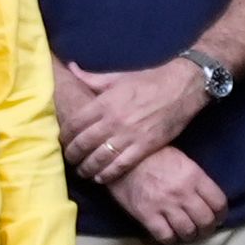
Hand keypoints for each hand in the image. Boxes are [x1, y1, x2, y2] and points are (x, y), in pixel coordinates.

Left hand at [61, 57, 210, 184]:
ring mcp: (129, 136)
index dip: (65, 136)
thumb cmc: (148, 81)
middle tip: (70, 160)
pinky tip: (100, 177)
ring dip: (87, 168)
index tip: (63, 142)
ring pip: (99, 158)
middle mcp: (113, 121)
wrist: (181, 87)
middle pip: (83, 144)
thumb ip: (92, 78)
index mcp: (104, 102)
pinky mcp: (144, 147)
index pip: (74, 124)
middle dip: (73, 155)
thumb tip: (70, 68)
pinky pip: (120, 166)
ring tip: (83, 172)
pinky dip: (107, 174)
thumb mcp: (118, 77)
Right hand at [110, 146, 226, 242]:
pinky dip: (170, 239)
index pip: (219, 203)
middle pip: (206, 221)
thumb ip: (196, 180)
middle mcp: (183, 192)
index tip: (217, 217)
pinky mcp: (147, 215)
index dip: (221, 214)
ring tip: (187, 233)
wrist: (122, 157)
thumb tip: (206, 199)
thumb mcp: (182, 160)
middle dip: (207, 229)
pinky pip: (166, 237)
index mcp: (194, 176)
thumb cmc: (153, 155)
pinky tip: (169, 234)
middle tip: (202, 229)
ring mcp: (165, 205)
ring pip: (188, 232)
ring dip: (190, 236)